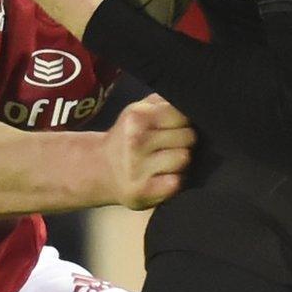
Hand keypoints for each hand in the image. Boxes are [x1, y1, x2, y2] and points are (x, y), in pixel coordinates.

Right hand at [103, 94, 193, 209]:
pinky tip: (161, 178)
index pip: (184, 115)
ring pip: (184, 158)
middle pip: (189, 137)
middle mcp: (135, 141)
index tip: (173, 128)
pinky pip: (176, 182)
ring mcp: (137, 168)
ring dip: (179, 162)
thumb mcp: (139, 111)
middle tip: (166, 147)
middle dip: (183, 142)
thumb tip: (193, 100)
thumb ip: (163, 101)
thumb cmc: (129, 138)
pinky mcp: (142, 191)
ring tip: (164, 163)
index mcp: (137, 117)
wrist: (98, 170)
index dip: (183, 122)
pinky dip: (173, 182)